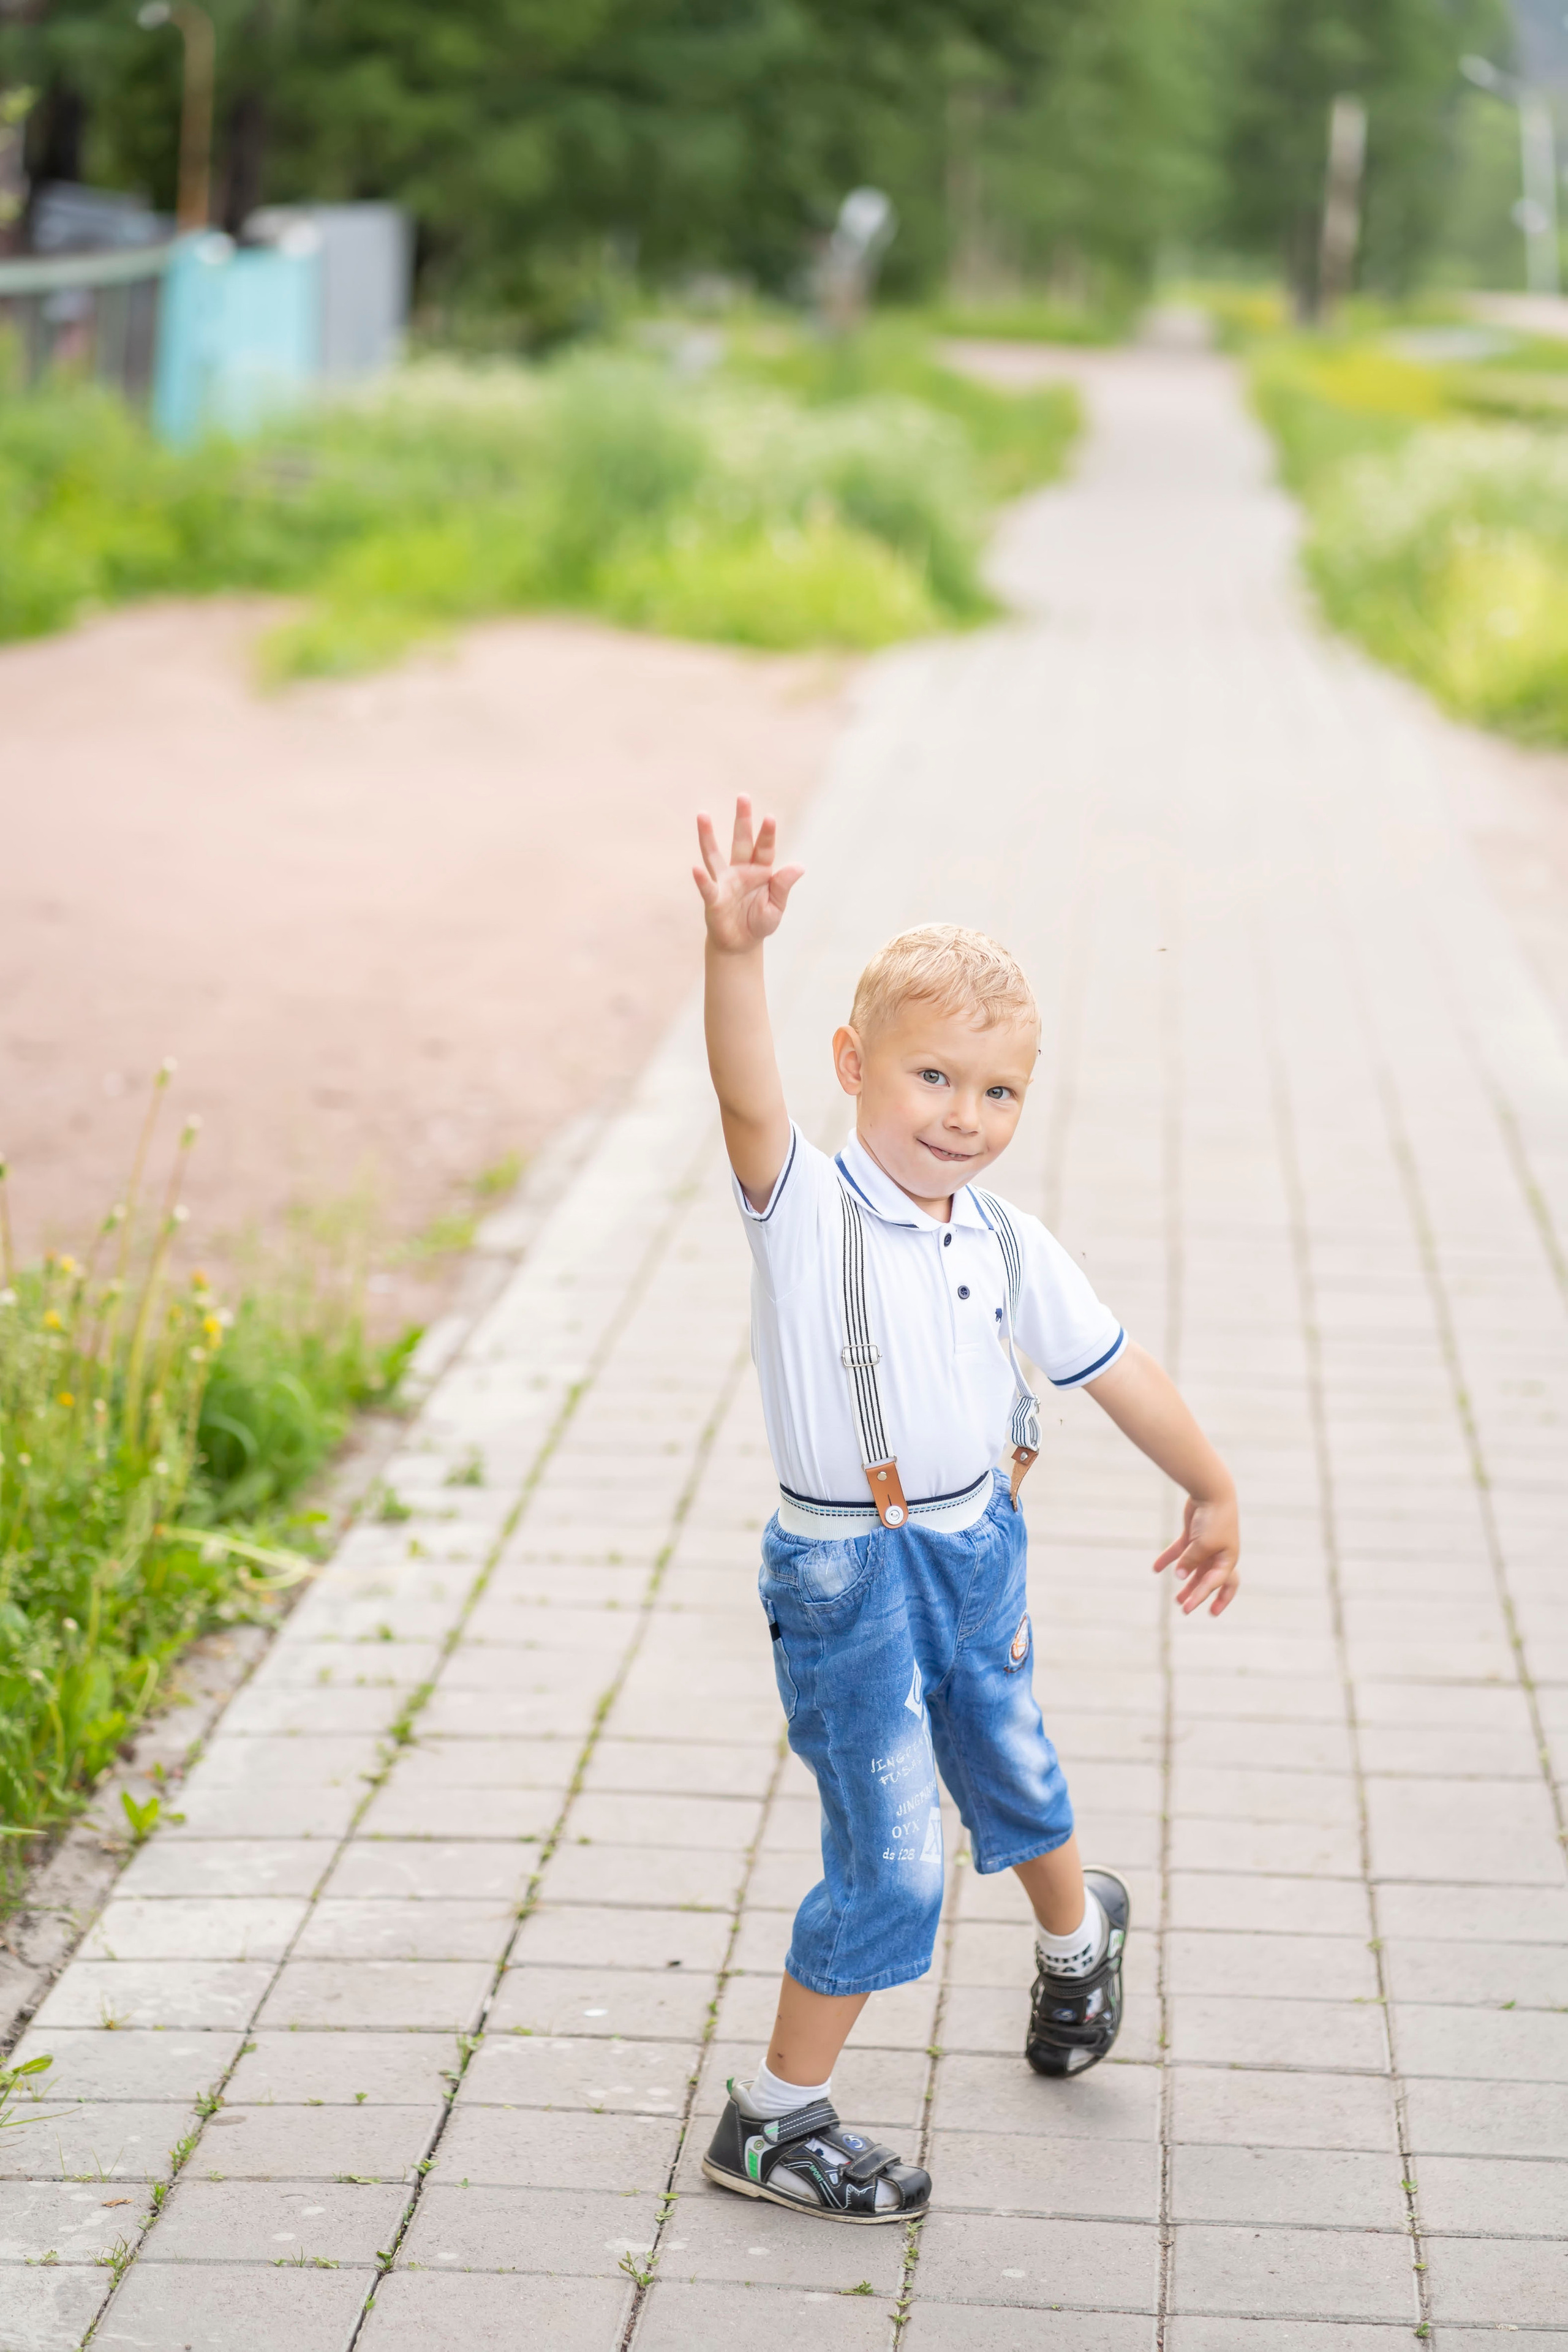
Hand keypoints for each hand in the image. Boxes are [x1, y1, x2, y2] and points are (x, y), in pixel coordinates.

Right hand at [694, 796, 802, 952]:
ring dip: (708, 836)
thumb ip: (783, 886)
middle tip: (743, 797)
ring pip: (714, 855)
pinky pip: (708, 887)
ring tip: (702, 815)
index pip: (765, 849)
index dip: (767, 834)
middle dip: (743, 819)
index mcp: (761, 872)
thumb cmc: (759, 922)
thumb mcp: (777, 907)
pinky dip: (702, 879)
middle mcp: (741, 871)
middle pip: (741, 841)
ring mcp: (725, 882)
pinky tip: (696, 868)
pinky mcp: (713, 899)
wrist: (741, 944)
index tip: (770, 818)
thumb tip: (799, 866)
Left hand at [1154, 1491, 1239, 1616]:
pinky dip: (1167, 1560)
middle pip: (1210, 1581)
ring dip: (1185, 1583)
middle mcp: (1218, 1555)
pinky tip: (1155, 1569)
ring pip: (1194, 1570)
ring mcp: (1205, 1546)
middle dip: (1199, 1595)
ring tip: (1175, 1599)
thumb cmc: (1214, 1520)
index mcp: (1228, 1559)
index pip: (1219, 1584)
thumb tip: (1179, 1576)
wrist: (1211, 1491)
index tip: (1190, 1609)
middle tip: (1185, 1609)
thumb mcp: (1204, 1545)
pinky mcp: (1192, 1536)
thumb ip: (1191, 1561)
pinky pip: (1179, 1552)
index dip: (1205, 1598)